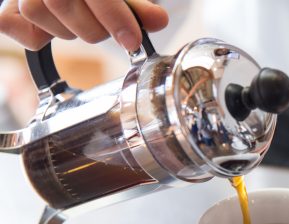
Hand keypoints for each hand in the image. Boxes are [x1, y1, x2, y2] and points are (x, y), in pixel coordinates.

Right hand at [0, 0, 167, 50]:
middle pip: (60, 3)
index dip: (113, 16)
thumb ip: (135, 6)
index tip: (132, 41)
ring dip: (68, 30)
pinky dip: (34, 35)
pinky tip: (52, 29)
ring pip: (36, 13)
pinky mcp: (6, 6)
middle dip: (93, 27)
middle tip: (109, 31)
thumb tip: (158, 21)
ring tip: (83, 22)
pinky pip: (11, 25)